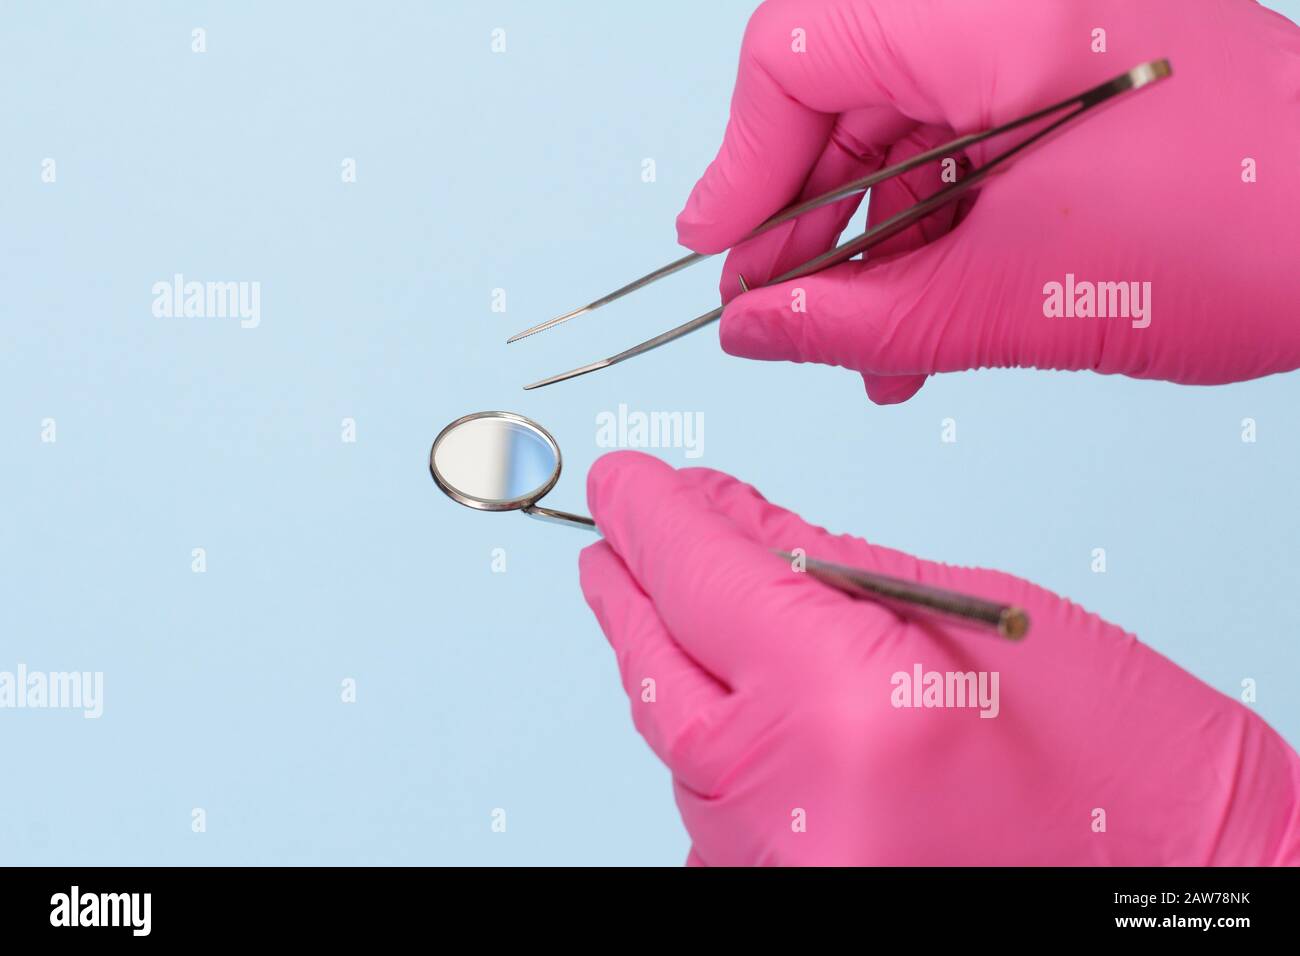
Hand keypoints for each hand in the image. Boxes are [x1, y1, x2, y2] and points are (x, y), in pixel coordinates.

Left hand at [579, 451, 1299, 864]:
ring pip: (679, 750)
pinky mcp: (786, 900)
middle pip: (661, 672)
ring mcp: (782, 874)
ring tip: (672, 603)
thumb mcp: (974, 617)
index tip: (625, 482)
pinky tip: (725, 700)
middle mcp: (793, 805)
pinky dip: (712, 749)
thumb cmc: (1125, 759)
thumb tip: (721, 518)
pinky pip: (715, 814)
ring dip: (672, 667)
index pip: (702, 580)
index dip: (652, 519)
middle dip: (634, 591)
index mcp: (847, 704)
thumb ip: (821, 568)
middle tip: (619, 535)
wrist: (1189, 883)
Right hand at [679, 0, 1299, 403]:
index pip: (794, 55)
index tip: (719, 252)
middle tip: (780, 319)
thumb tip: (751, 330)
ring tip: (865, 353)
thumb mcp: (1010, 297)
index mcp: (986, 9)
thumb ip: (856, 318)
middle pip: (837, 96)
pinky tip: (919, 325)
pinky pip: (959, 144)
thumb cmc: (1246, 233)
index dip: (740, 165)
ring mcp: (1039, 31)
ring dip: (867, 249)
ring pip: (896, 131)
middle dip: (802, 225)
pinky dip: (929, 234)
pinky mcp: (1065, 75)